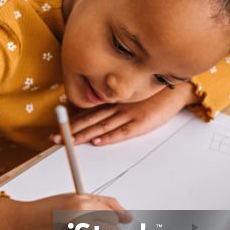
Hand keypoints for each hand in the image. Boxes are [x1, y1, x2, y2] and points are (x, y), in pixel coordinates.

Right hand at [0, 194, 130, 229]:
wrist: (17, 228)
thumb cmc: (43, 212)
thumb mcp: (72, 198)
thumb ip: (102, 204)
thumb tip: (128, 218)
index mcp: (82, 206)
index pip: (114, 217)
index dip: (111, 218)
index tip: (111, 220)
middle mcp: (80, 225)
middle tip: (85, 228)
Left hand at [54, 84, 196, 145]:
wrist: (176, 87)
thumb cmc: (152, 93)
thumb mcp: (129, 97)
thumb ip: (114, 104)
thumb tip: (96, 118)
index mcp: (112, 102)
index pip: (87, 115)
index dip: (70, 124)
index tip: (55, 132)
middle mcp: (116, 108)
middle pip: (89, 121)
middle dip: (70, 131)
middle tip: (54, 139)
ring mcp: (128, 115)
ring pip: (102, 126)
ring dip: (84, 135)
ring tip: (69, 142)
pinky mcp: (141, 122)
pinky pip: (123, 131)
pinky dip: (109, 137)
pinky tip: (98, 141)